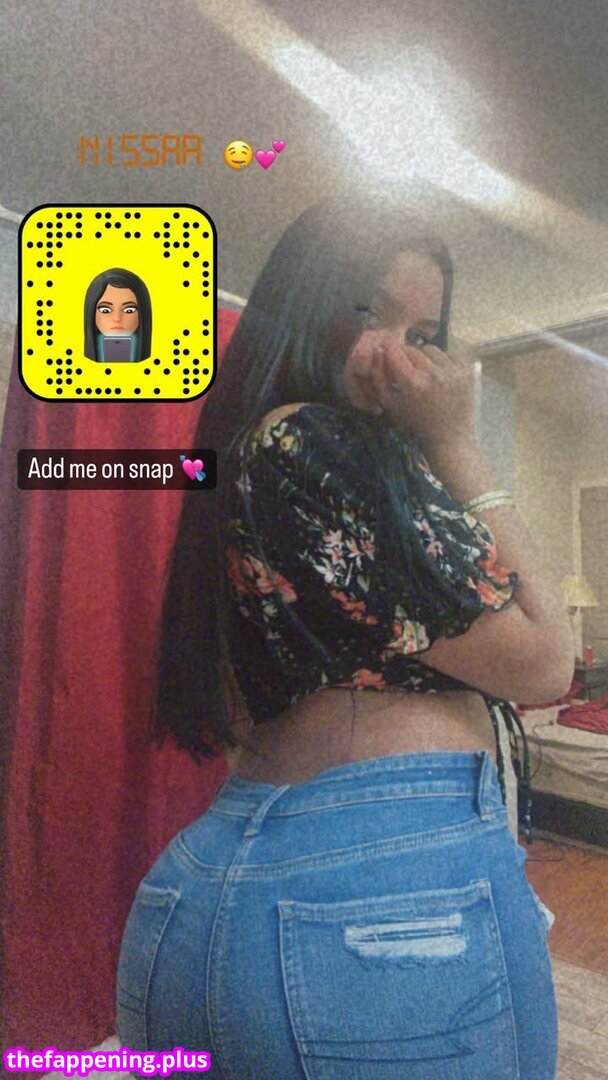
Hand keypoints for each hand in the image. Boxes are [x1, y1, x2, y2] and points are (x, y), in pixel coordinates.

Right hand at [369, 336, 477, 450]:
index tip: (390, 357)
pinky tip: (442, 379)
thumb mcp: (390, 404)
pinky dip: (443, 363)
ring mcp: (453, 370)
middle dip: (407, 358)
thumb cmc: (416, 424)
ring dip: (426, 359)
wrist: (450, 438)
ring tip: (427, 377)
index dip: (390, 352)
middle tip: (409, 373)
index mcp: (412, 382)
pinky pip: (449, 355)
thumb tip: (378, 349)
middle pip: (413, 349)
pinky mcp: (468, 370)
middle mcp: (434, 373)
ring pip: (432, 350)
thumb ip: (379, 376)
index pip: (395, 350)